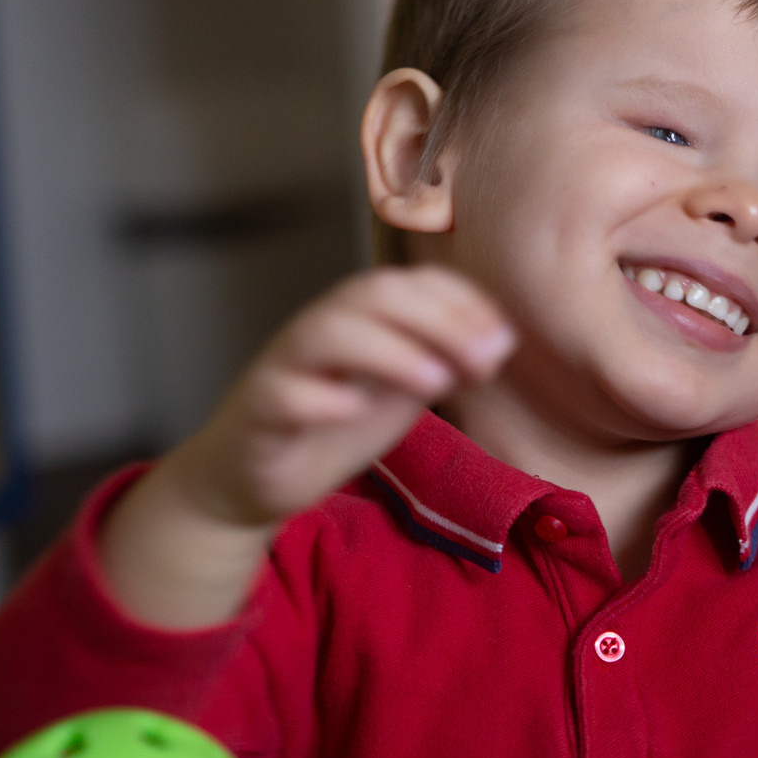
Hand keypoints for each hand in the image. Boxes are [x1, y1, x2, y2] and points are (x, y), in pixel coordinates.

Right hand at [172, 265, 515, 525]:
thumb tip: (501, 339)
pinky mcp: (259, 410)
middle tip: (482, 363)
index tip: (502, 345)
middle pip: (374, 292)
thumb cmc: (332, 420)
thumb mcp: (400, 387)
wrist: (255, 476)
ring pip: (328, 331)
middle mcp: (322, 328)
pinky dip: (320, 397)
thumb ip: (442, 359)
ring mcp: (286, 365)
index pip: (413, 282)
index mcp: (361, 316)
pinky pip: (282, 392)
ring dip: (389, 351)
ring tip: (435, 383)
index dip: (463, 303)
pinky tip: (353, 410)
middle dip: (438, 320)